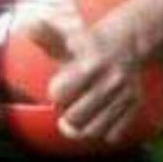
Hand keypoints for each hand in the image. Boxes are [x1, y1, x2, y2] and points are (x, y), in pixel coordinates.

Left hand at [18, 9, 146, 145]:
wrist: (128, 43)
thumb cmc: (87, 44)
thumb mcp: (66, 38)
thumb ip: (45, 35)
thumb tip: (27, 27)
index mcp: (91, 64)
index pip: (61, 93)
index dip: (56, 93)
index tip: (58, 88)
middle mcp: (111, 81)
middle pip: (76, 116)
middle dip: (65, 114)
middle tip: (67, 105)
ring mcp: (124, 96)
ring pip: (94, 130)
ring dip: (80, 129)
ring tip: (76, 119)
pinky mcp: (135, 106)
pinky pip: (114, 134)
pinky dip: (101, 132)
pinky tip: (95, 120)